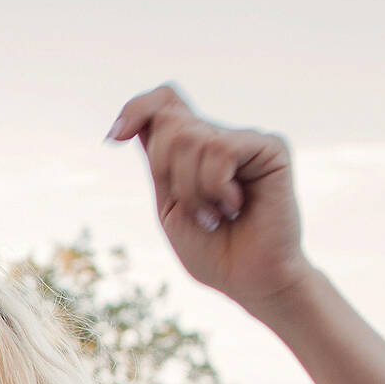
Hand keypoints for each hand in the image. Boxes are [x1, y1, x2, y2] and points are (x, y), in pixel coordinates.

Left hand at [108, 85, 310, 309]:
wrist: (250, 281)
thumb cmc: (212, 251)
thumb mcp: (169, 205)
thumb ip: (158, 163)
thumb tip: (132, 122)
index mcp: (193, 150)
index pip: (164, 103)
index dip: (136, 109)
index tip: (114, 138)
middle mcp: (219, 138)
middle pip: (169, 122)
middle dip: (166, 171)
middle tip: (193, 209)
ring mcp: (246, 140)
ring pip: (190, 138)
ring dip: (192, 190)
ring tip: (214, 216)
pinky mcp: (271, 148)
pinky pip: (220, 150)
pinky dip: (215, 187)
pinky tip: (234, 207)